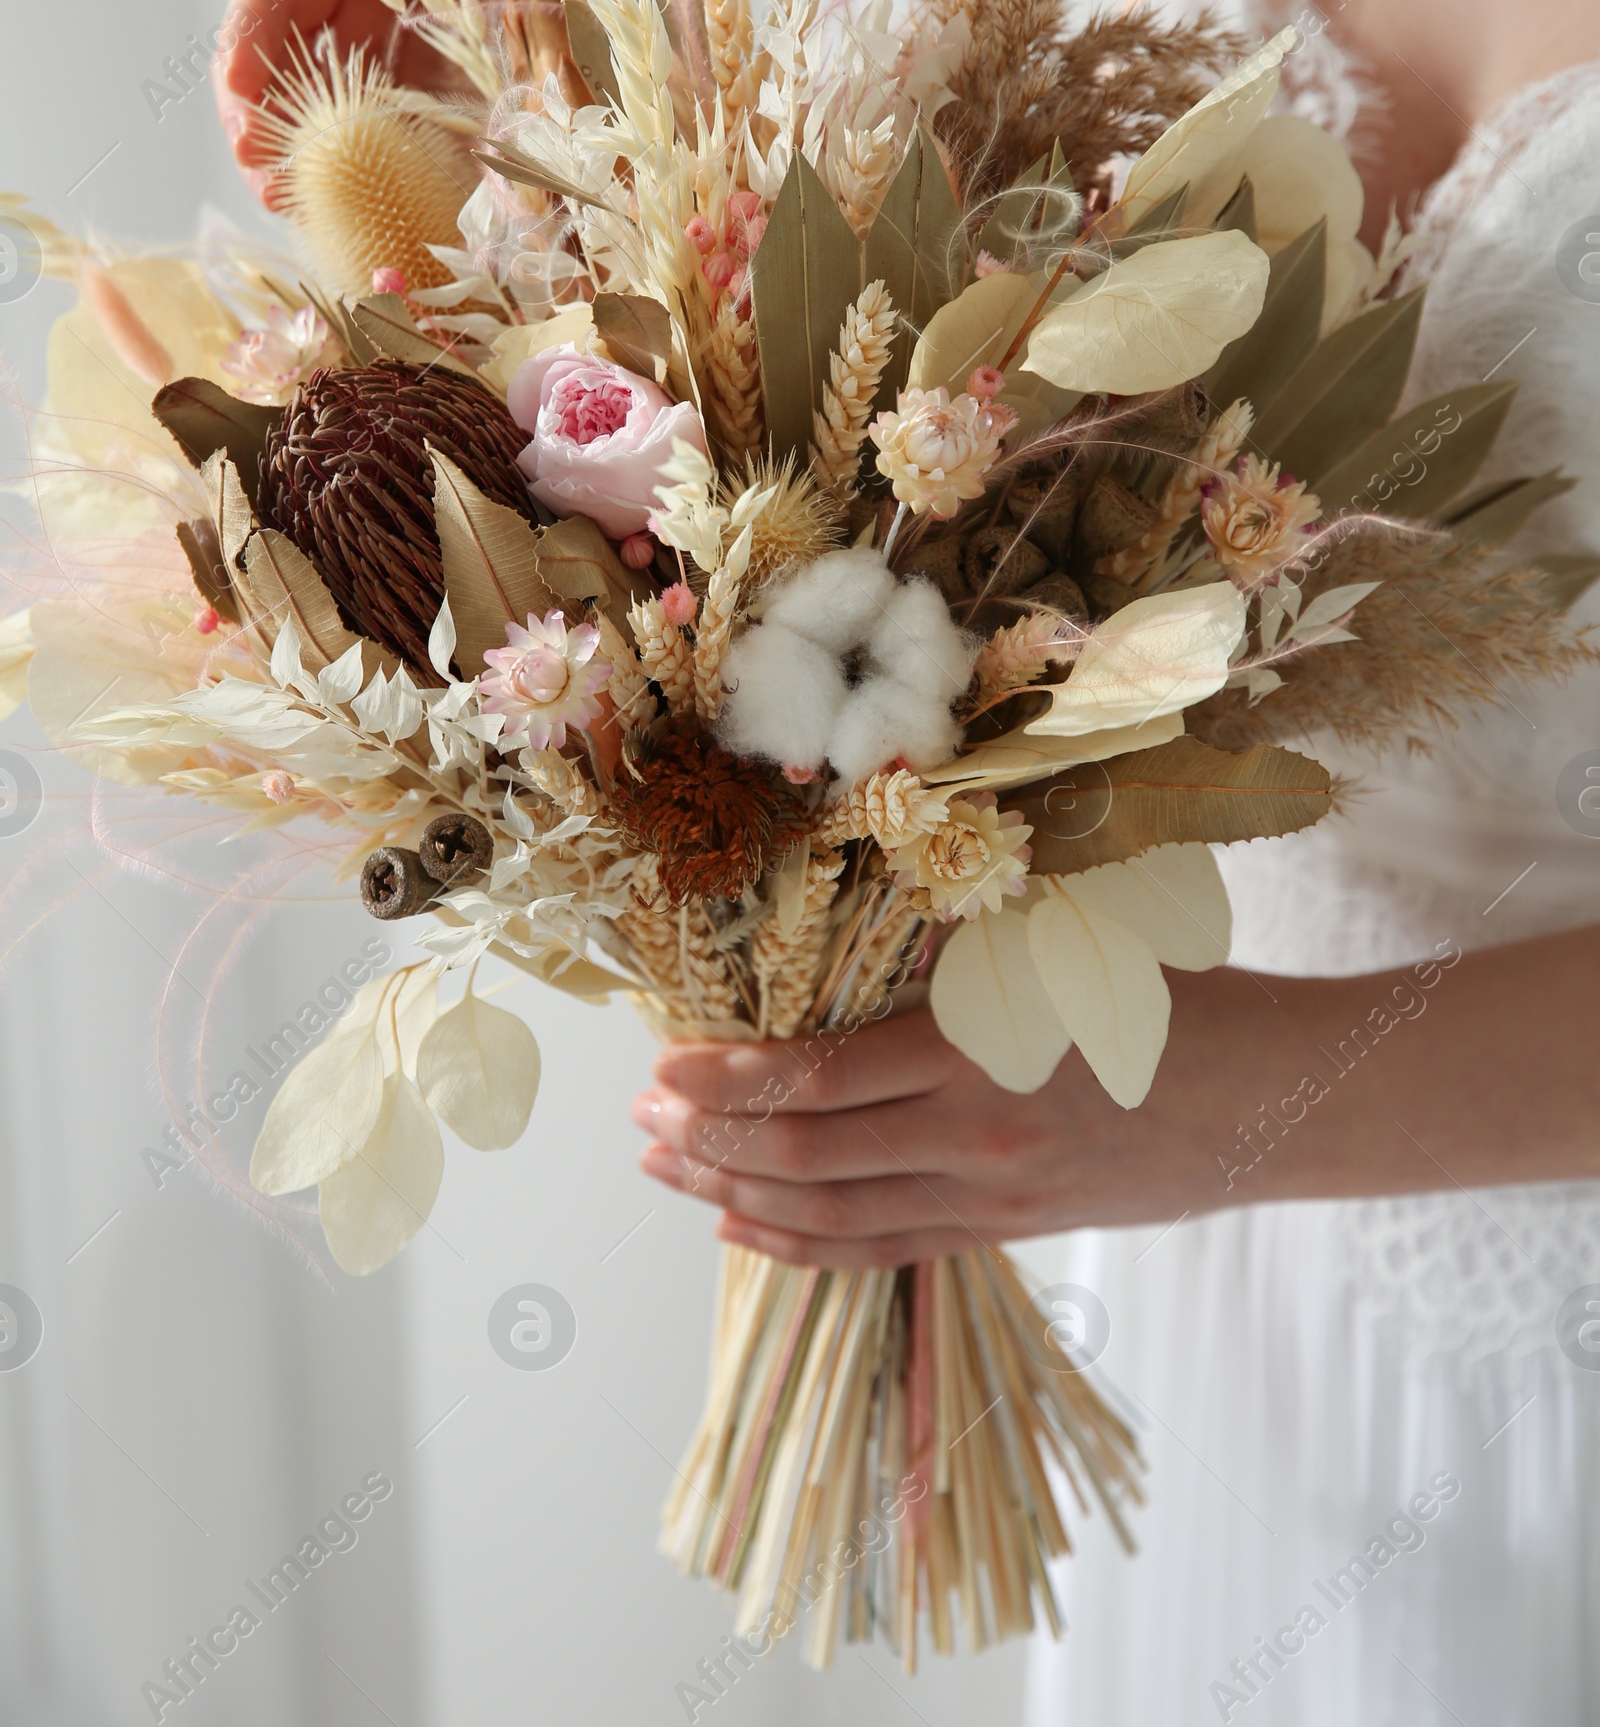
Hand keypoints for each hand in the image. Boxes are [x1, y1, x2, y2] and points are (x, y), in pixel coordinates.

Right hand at [209, 0, 492, 206]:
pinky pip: (342, 167)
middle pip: (268, 69)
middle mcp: (361, 35)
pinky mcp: (401, 150)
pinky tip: (309, 210)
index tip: (237, 81)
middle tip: (254, 158)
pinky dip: (319, 189)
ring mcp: (378, 95)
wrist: (636, 51)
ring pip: (295, 125)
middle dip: (246, 112)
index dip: (245, 34)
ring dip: (274, 158)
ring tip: (277, 193)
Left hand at [632, 922, 1599, 1268]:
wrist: (1281, 1098)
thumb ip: (961, 936)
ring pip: (832, 1217)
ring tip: (669, 1174)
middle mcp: (970, 1142)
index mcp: (977, 1055)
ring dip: (739, 1196)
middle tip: (640, 1126)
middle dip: (709, 1142)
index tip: (660, 1069)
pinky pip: (884, 1250)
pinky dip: (805, 1244)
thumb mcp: (1068, 937)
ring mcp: (988, 1200)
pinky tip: (747, 1228)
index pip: (815, 1084)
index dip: (726, 1084)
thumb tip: (852, 906)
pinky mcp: (1007, 1230)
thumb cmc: (1178, 993)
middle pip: (804, 1159)